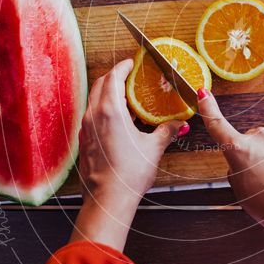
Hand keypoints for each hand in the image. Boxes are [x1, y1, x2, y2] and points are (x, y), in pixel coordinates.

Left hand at [69, 59, 187, 249]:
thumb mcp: (154, 148)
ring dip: (108, 93)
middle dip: (114, 77)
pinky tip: (118, 120)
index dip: (123, 67)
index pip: (113, 77)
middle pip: (100, 84)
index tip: (132, 63)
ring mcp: (86, 128)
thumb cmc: (130, 173)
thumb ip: (167, 130)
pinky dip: (103, 109)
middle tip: (130, 77)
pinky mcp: (84, 141)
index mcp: (110, 111)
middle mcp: (93, 115)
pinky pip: (92, 115)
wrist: (108, 199)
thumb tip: (180, 123)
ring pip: (94, 99)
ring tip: (126, 97)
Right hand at [198, 88, 263, 263]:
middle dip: (252, 158)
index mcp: (241, 151)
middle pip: (250, 143)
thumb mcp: (244, 195)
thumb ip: (238, 173)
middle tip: (261, 184)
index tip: (203, 92)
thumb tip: (242, 163)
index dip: (208, 109)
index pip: (218, 126)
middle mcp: (261, 139)